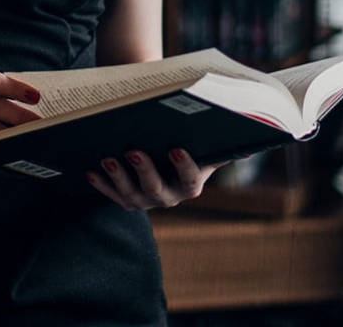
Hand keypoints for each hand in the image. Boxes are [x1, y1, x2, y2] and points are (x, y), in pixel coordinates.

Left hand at [87, 148, 226, 210]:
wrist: (167, 159)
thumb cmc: (190, 146)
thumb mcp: (207, 148)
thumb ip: (224, 145)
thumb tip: (252, 141)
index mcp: (191, 185)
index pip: (190, 180)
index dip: (184, 166)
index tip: (176, 148)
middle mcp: (169, 198)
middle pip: (156, 190)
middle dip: (144, 171)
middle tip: (133, 151)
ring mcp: (145, 201)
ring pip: (131, 195)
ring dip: (117, 178)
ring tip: (107, 157)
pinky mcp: (126, 199)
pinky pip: (111, 195)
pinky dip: (101, 184)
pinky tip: (90, 170)